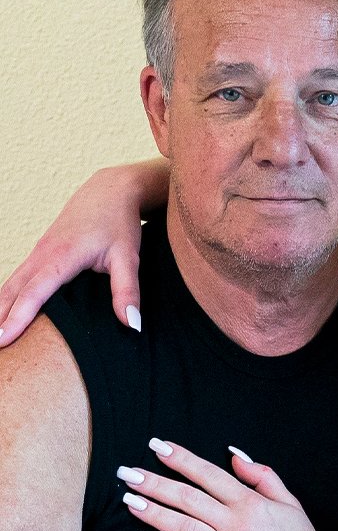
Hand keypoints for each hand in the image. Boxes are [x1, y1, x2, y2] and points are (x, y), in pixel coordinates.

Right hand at [0, 166, 142, 345]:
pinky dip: (7, 295)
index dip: (17, 318)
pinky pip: (18, 276)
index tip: (3, 340)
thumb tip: (132, 324)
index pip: (34, 292)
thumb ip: (128, 291)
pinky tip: (3, 313)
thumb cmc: (120, 222)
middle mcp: (44, 252)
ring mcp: (39, 250)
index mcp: (62, 255)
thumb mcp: (129, 256)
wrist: (112, 189)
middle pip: (13, 289)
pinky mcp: (41, 251)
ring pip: (12, 282)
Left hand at [118, 441, 334, 530]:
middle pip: (188, 497)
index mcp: (249, 502)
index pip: (207, 473)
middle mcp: (235, 523)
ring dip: (154, 512)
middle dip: (155, 482)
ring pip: (184, 526)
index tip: (157, 446)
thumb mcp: (289, 501)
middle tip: (127, 473)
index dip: (181, 458)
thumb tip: (234, 455)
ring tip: (129, 501)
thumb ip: (262, 475)